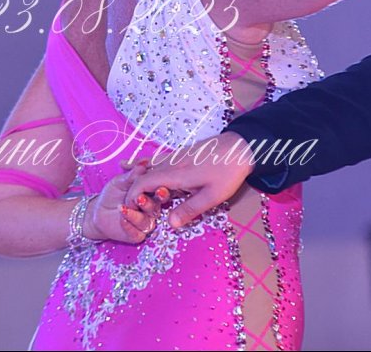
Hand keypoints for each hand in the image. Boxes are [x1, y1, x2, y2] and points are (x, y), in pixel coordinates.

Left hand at [85, 162, 162, 243]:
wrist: (98, 210)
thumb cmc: (112, 194)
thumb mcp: (121, 182)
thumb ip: (132, 176)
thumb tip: (142, 165)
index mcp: (151, 195)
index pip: (160, 193)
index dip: (160, 191)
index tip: (158, 187)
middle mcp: (151, 210)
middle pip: (155, 208)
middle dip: (149, 204)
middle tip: (140, 199)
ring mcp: (145, 223)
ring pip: (146, 221)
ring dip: (135, 215)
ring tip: (124, 207)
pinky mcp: (136, 235)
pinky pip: (137, 233)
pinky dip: (129, 225)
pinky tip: (122, 217)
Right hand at [123, 133, 255, 229]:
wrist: (240, 146)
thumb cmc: (228, 173)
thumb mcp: (212, 196)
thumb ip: (189, 210)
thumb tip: (170, 224)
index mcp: (175, 174)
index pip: (143, 183)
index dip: (133, 195)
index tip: (130, 208)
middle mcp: (171, 163)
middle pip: (143, 175)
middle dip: (133, 189)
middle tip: (131, 205)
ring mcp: (176, 156)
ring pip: (149, 166)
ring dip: (139, 177)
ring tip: (129, 185)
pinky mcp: (182, 154)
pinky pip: (158, 160)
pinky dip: (146, 166)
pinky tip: (142, 165)